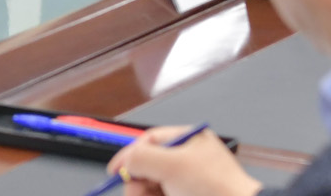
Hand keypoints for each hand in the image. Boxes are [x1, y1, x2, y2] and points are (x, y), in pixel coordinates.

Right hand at [105, 125, 260, 195]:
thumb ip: (143, 157)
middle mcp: (189, 160)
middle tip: (134, 192)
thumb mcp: (173, 165)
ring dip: (144, 193)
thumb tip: (127, 162)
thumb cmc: (215, 188)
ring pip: (154, 186)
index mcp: (189, 141)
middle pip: (149, 166)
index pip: (150, 140)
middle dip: (137, 180)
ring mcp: (190, 183)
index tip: (115, 171)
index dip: (130, 154)